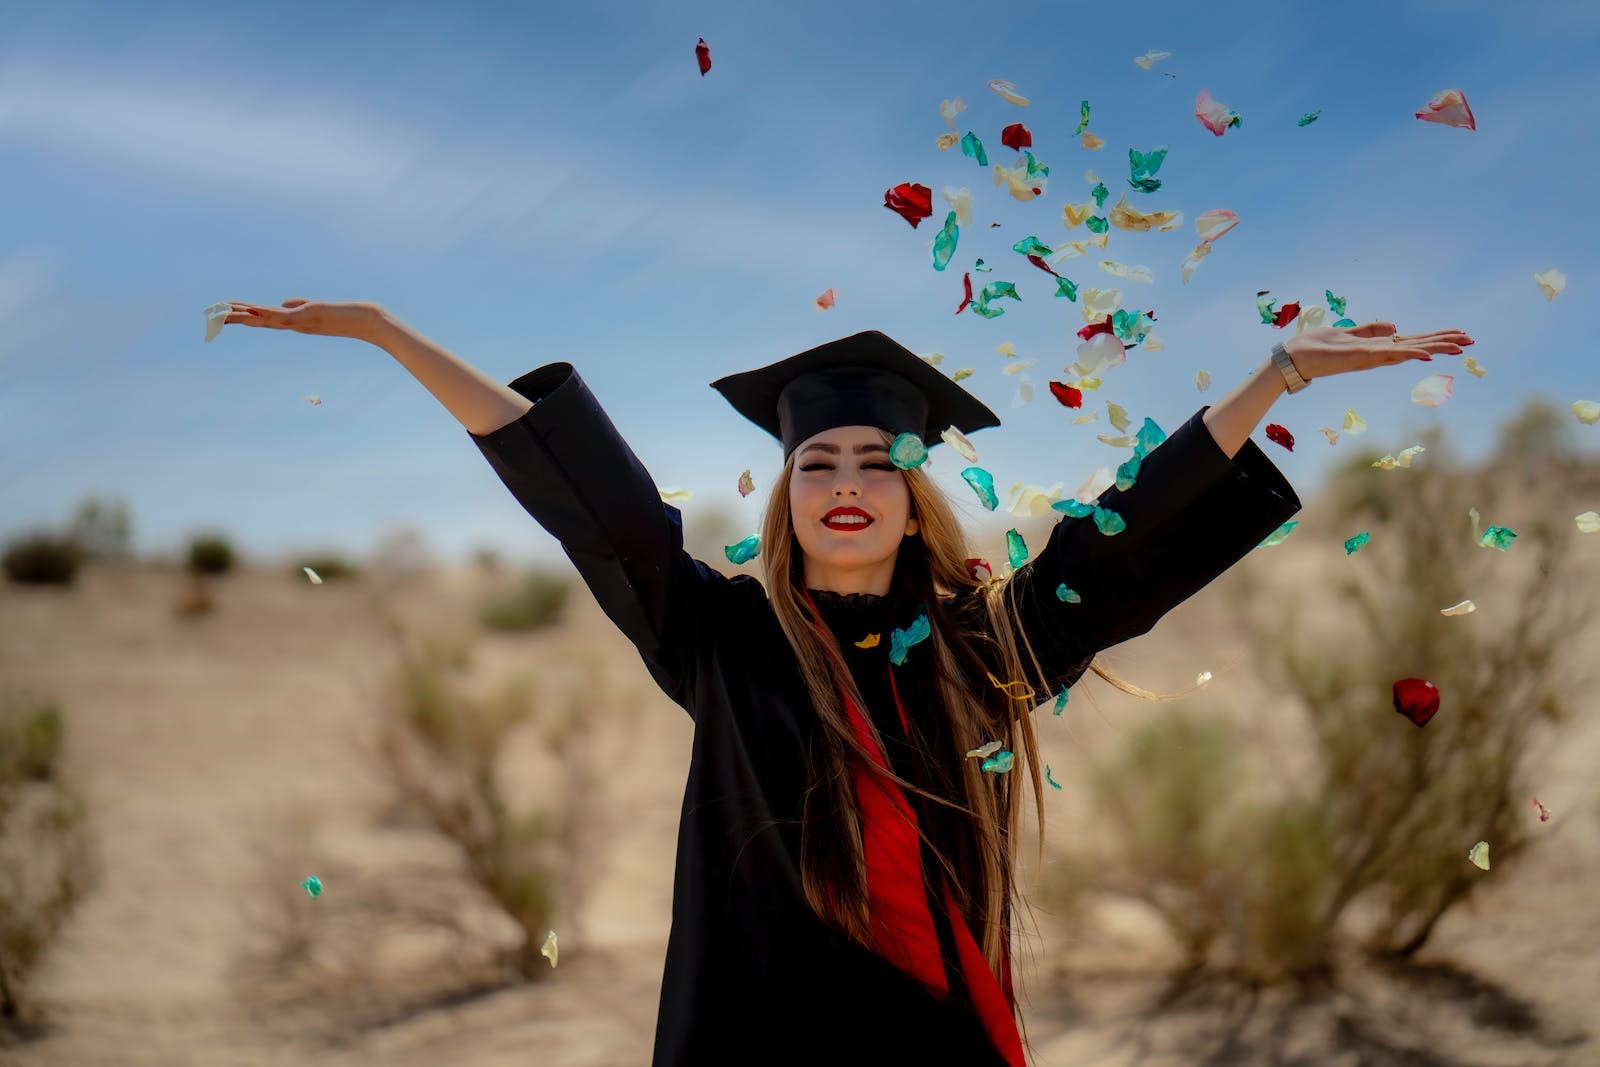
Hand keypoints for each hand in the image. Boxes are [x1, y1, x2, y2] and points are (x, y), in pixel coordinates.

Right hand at [221, 299, 385, 342]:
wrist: (366, 321)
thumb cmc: (344, 316)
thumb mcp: (316, 308)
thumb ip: (299, 305)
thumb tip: (284, 303)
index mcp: (293, 321)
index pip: (262, 318)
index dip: (243, 315)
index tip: (223, 313)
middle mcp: (293, 324)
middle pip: (258, 320)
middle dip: (235, 318)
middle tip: (211, 317)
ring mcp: (299, 321)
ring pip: (265, 319)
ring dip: (244, 316)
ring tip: (223, 313)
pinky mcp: (308, 317)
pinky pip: (282, 315)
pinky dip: (266, 313)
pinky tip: (251, 310)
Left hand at [1284, 320, 1472, 380]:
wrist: (1294, 359)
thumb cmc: (1318, 347)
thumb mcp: (1349, 334)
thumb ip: (1371, 330)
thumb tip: (1394, 326)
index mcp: (1378, 347)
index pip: (1413, 341)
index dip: (1436, 338)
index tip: (1459, 335)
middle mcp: (1379, 353)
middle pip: (1418, 345)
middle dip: (1444, 343)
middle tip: (1471, 341)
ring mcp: (1371, 356)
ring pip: (1410, 350)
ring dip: (1435, 348)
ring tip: (1461, 347)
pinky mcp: (1360, 356)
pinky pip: (1389, 354)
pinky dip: (1408, 353)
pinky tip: (1426, 355)